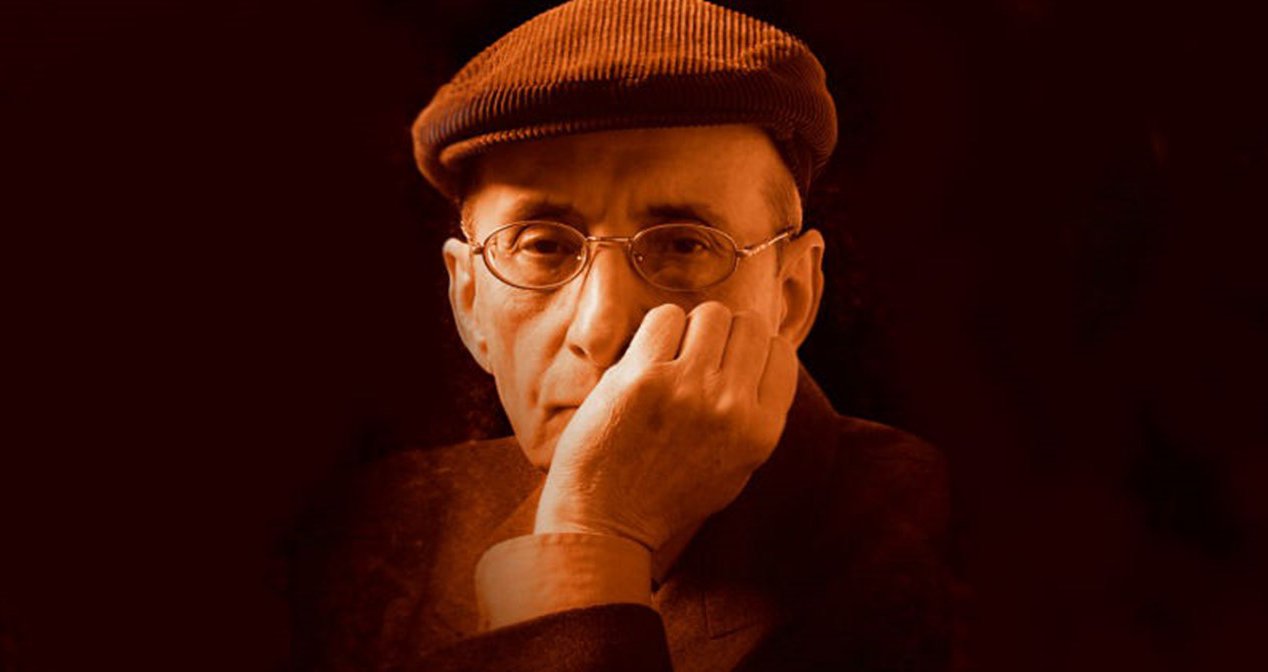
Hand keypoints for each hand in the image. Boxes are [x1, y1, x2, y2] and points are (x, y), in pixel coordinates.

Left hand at [534, 301, 799, 551]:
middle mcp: (732, 407)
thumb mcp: (737, 464)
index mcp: (761, 430)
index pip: (781, 351)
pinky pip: (665, 318)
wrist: (607, 520)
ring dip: (691, 328)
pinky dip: (656, 331)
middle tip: (697, 358)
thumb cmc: (670, 493)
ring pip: (711, 314)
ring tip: (671, 359)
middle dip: (725, 334)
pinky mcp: (642, 377)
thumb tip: (767, 353)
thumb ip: (757, 413)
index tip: (730, 361)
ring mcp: (687, 389)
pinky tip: (645, 360)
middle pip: (749, 325)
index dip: (755, 349)